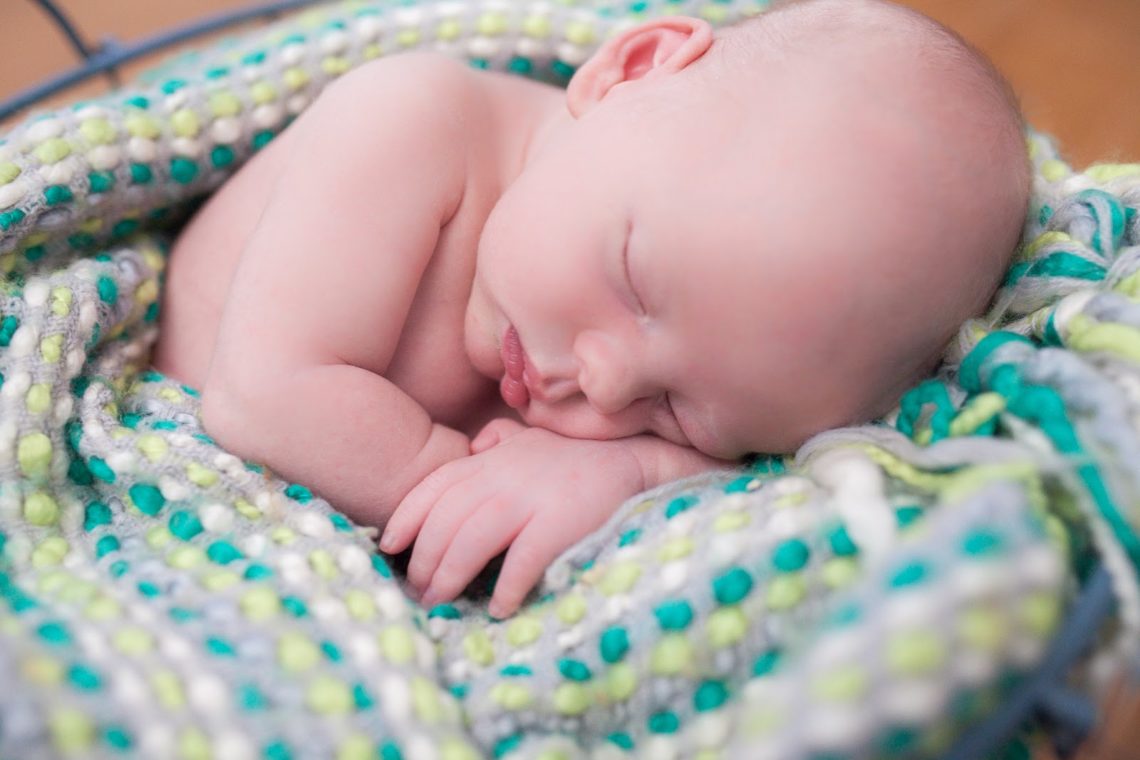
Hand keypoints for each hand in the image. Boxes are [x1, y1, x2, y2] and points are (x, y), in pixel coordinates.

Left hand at [379, 421, 646, 617]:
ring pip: (471, 540)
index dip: (406, 517)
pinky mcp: (560, 522)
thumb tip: (476, 445)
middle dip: (424, 560)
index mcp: (493, 459)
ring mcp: (531, 498)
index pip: (435, 486)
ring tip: (441, 603)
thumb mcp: (534, 438)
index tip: (389, 547)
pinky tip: (498, 609)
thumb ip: (500, 439)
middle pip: (445, 521)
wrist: (634, 460)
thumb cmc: (579, 458)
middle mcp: (504, 476)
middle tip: (419, 592)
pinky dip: (505, 587)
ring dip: (450, 576)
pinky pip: (522, 560)